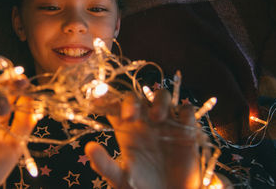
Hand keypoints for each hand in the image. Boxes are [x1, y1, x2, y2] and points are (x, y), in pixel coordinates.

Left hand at [85, 89, 200, 188]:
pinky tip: (180, 126)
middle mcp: (144, 123)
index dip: (105, 100)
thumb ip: (104, 164)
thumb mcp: (120, 179)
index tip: (97, 99)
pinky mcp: (185, 131)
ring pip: (162, 96)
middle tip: (130, 116)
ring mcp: (165, 125)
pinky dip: (185, 112)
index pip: (114, 107)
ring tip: (156, 117)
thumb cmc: (141, 188)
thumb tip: (88, 147)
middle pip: (136, 98)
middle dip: (132, 102)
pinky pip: (187, 111)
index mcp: (126, 130)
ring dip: (160, 101)